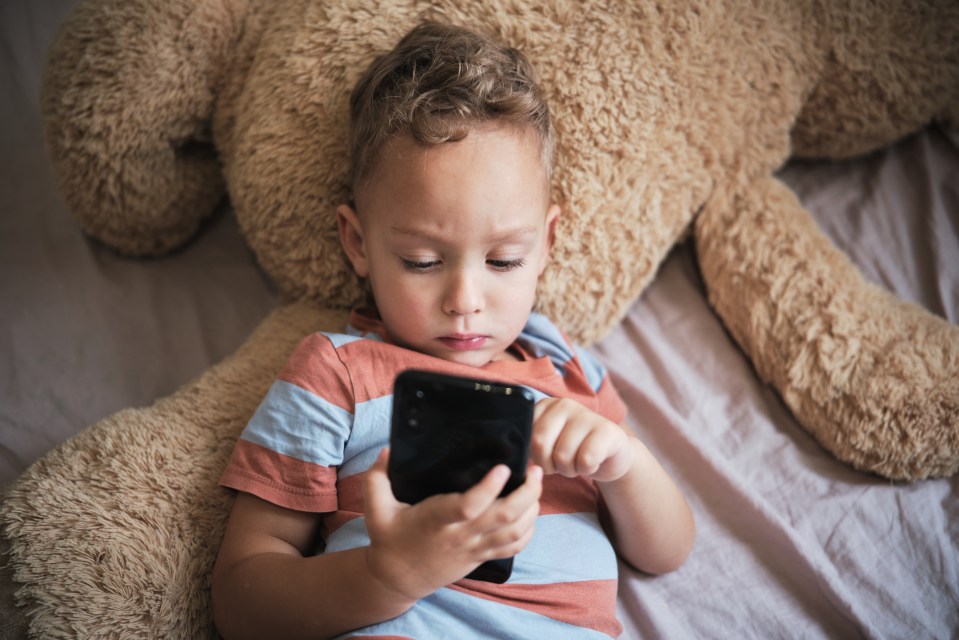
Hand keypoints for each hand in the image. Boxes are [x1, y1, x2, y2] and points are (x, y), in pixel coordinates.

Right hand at [362, 449, 542, 601]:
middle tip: (535, 468)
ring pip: (514, 533)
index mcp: (436, 520)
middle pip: (503, 517)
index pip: (468, 506)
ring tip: (536, 483)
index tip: (503, 468)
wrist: (397, 577)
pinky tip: (531, 511)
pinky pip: (513, 547)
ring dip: (532, 508)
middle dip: (526, 492)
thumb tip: (388, 450)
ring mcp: (473, 548)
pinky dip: (529, 530)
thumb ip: (377, 477)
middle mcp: (459, 536)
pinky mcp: (481, 557)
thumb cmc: (389, 537)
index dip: (489, 488)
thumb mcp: (375, 508)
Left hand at [532, 397, 634, 482]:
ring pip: (563, 456)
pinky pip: (586, 460)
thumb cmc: (574, 450)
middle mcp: (564, 404)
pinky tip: (593, 461)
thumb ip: (531, 443)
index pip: (526, 435)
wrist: (611, 454)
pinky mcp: (607, 430)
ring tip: (578, 462)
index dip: (534, 456)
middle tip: (561, 464)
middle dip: (549, 465)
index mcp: (544, 406)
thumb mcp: (549, 443)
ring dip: (570, 469)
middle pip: (540, 444)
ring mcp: (586, 415)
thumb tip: (515, 457)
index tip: (546, 457)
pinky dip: (587, 469)